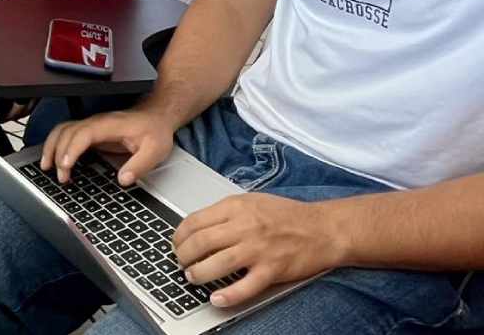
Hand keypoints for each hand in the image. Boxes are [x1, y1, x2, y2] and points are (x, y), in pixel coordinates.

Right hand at [39, 108, 175, 184]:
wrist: (156, 116)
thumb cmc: (154, 130)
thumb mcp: (155, 150)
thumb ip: (139, 165)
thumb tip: (123, 180)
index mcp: (110, 125)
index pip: (84, 133)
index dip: (71, 148)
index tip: (66, 165)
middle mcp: (96, 123)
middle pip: (67, 132)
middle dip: (58, 153)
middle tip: (61, 177)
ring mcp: (91, 125)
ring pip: (62, 130)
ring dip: (51, 147)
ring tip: (46, 166)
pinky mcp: (90, 131)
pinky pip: (66, 134)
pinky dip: (55, 145)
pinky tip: (53, 158)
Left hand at [173, 194, 342, 307]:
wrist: (324, 228)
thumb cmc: (287, 215)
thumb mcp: (251, 202)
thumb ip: (225, 213)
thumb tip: (197, 226)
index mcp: (236, 207)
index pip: (194, 222)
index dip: (179, 236)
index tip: (177, 244)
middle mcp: (244, 226)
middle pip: (200, 243)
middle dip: (183, 256)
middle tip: (181, 264)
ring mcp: (258, 249)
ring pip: (217, 264)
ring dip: (199, 274)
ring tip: (193, 278)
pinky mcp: (272, 269)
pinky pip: (245, 286)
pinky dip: (228, 296)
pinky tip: (217, 299)